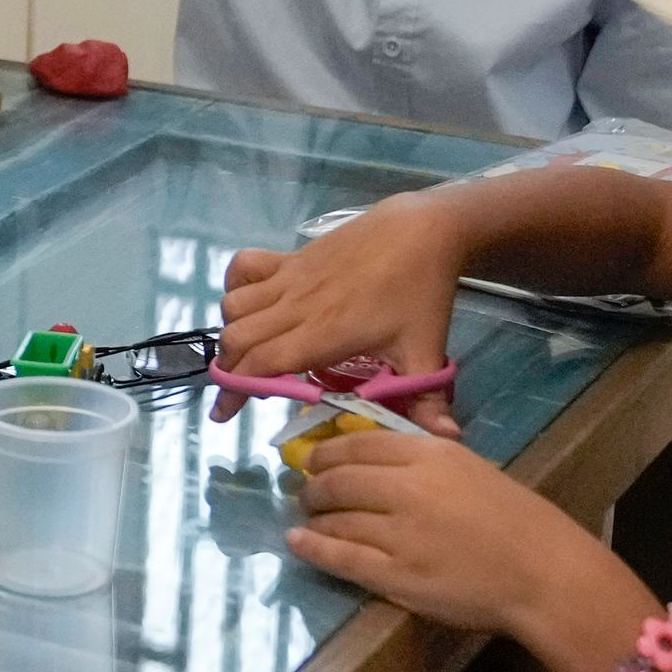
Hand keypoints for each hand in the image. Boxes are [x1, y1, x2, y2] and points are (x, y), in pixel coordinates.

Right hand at [211, 196, 467, 431]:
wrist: (421, 230)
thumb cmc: (421, 293)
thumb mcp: (426, 350)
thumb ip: (430, 400)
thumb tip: (447, 440)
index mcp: (324, 334)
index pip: (261, 365)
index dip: (236, 392)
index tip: (224, 416)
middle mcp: (296, 306)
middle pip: (236, 339)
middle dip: (230, 370)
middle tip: (245, 388)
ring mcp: (289, 277)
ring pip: (234, 307)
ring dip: (233, 332)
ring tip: (251, 351)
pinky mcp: (290, 257)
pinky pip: (243, 268)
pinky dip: (236, 287)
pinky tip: (252, 305)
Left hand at [291, 429, 644, 657]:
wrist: (544, 573)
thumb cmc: (513, 520)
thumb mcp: (469, 469)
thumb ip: (421, 460)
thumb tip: (369, 458)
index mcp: (430, 455)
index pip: (358, 443)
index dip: (326, 452)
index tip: (313, 460)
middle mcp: (407, 488)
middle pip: (338, 480)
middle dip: (314, 486)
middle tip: (307, 493)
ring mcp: (398, 534)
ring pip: (336, 519)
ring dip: (315, 518)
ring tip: (308, 520)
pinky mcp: (395, 575)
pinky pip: (340, 557)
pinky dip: (313, 547)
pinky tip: (297, 543)